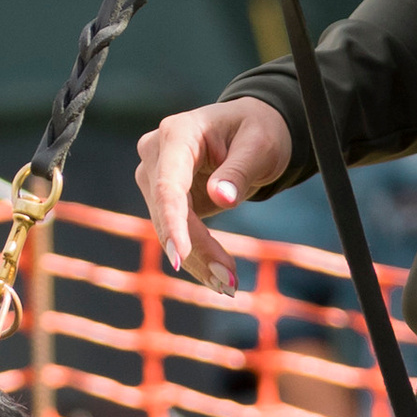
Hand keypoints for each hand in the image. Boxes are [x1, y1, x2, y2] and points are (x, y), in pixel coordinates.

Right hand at [135, 96, 293, 293]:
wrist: (252, 129)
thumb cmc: (258, 130)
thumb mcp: (260, 146)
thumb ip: (240, 170)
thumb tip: (221, 198)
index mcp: (178, 133)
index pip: (168, 183)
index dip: (173, 221)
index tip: (179, 256)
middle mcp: (157, 153)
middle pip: (167, 211)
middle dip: (196, 250)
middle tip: (229, 283)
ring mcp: (156, 176)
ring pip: (167, 228)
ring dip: (197, 260)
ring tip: (229, 286)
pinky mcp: (164, 198)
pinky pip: (175, 232)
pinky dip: (197, 256)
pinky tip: (218, 278)